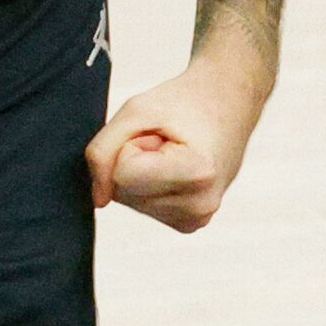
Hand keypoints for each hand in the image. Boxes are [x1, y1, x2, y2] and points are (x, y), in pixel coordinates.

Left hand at [85, 59, 260, 234]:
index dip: (130, 146)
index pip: (122, 176)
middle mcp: (201, 205)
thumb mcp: (135, 109)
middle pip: (124, 192)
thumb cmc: (184, 102)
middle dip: (134, 160)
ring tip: (172, 151)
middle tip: (165, 140)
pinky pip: (144, 206)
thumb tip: (98, 199)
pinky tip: (175, 167)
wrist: (226, 103)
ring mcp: (198, 219)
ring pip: (131, 202)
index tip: (158, 133)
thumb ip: (103, 151)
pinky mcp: (191, 223)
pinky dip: (150, 184)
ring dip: (141, 172)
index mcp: (196, 174)